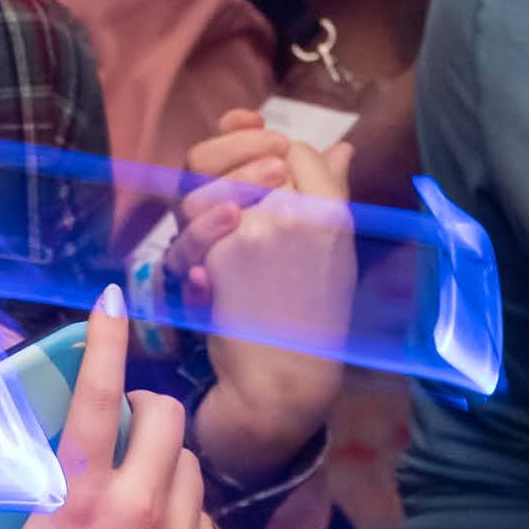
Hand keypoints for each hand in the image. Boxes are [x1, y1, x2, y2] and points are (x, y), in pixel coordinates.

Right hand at [0, 284, 216, 528]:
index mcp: (77, 502)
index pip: (99, 395)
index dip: (107, 338)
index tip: (113, 297)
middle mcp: (138, 511)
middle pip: (165, 415)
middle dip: (143, 402)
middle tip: (116, 420)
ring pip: (189, 463)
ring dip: (163, 454)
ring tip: (132, 476)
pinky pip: (201, 513)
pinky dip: (178, 505)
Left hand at [176, 112, 356, 472]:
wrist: (282, 381)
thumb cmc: (310, 319)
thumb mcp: (336, 253)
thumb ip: (333, 192)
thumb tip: (341, 146)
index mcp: (333, 210)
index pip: (295, 148)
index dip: (269, 147)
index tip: (259, 160)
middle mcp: (299, 211)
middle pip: (246, 150)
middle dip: (227, 157)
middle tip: (228, 185)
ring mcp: (256, 227)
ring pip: (205, 177)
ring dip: (200, 198)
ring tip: (215, 228)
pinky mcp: (218, 251)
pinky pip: (188, 219)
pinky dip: (189, 238)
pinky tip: (202, 266)